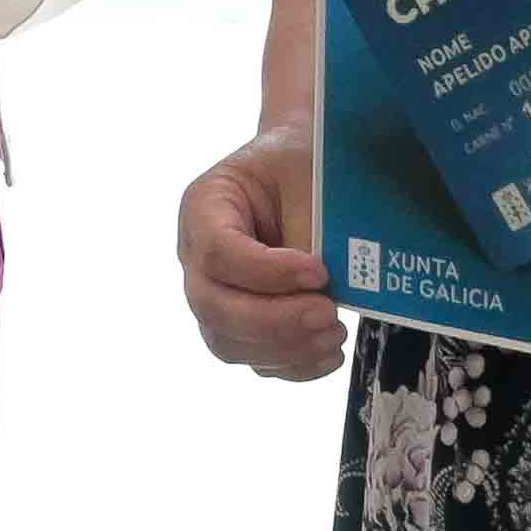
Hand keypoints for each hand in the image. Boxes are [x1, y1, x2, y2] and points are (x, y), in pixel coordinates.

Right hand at [178, 120, 344, 379]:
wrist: (299, 171)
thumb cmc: (300, 164)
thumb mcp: (306, 176)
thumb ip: (310, 229)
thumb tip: (326, 289)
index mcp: (204, 206)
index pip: (218, 251)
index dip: (267, 272)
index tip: (320, 272)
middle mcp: (196, 255)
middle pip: (213, 306)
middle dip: (274, 321)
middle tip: (328, 314)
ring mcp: (213, 294)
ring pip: (227, 342)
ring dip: (284, 348)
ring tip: (335, 332)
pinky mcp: (238, 324)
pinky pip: (253, 360)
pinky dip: (292, 366)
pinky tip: (328, 354)